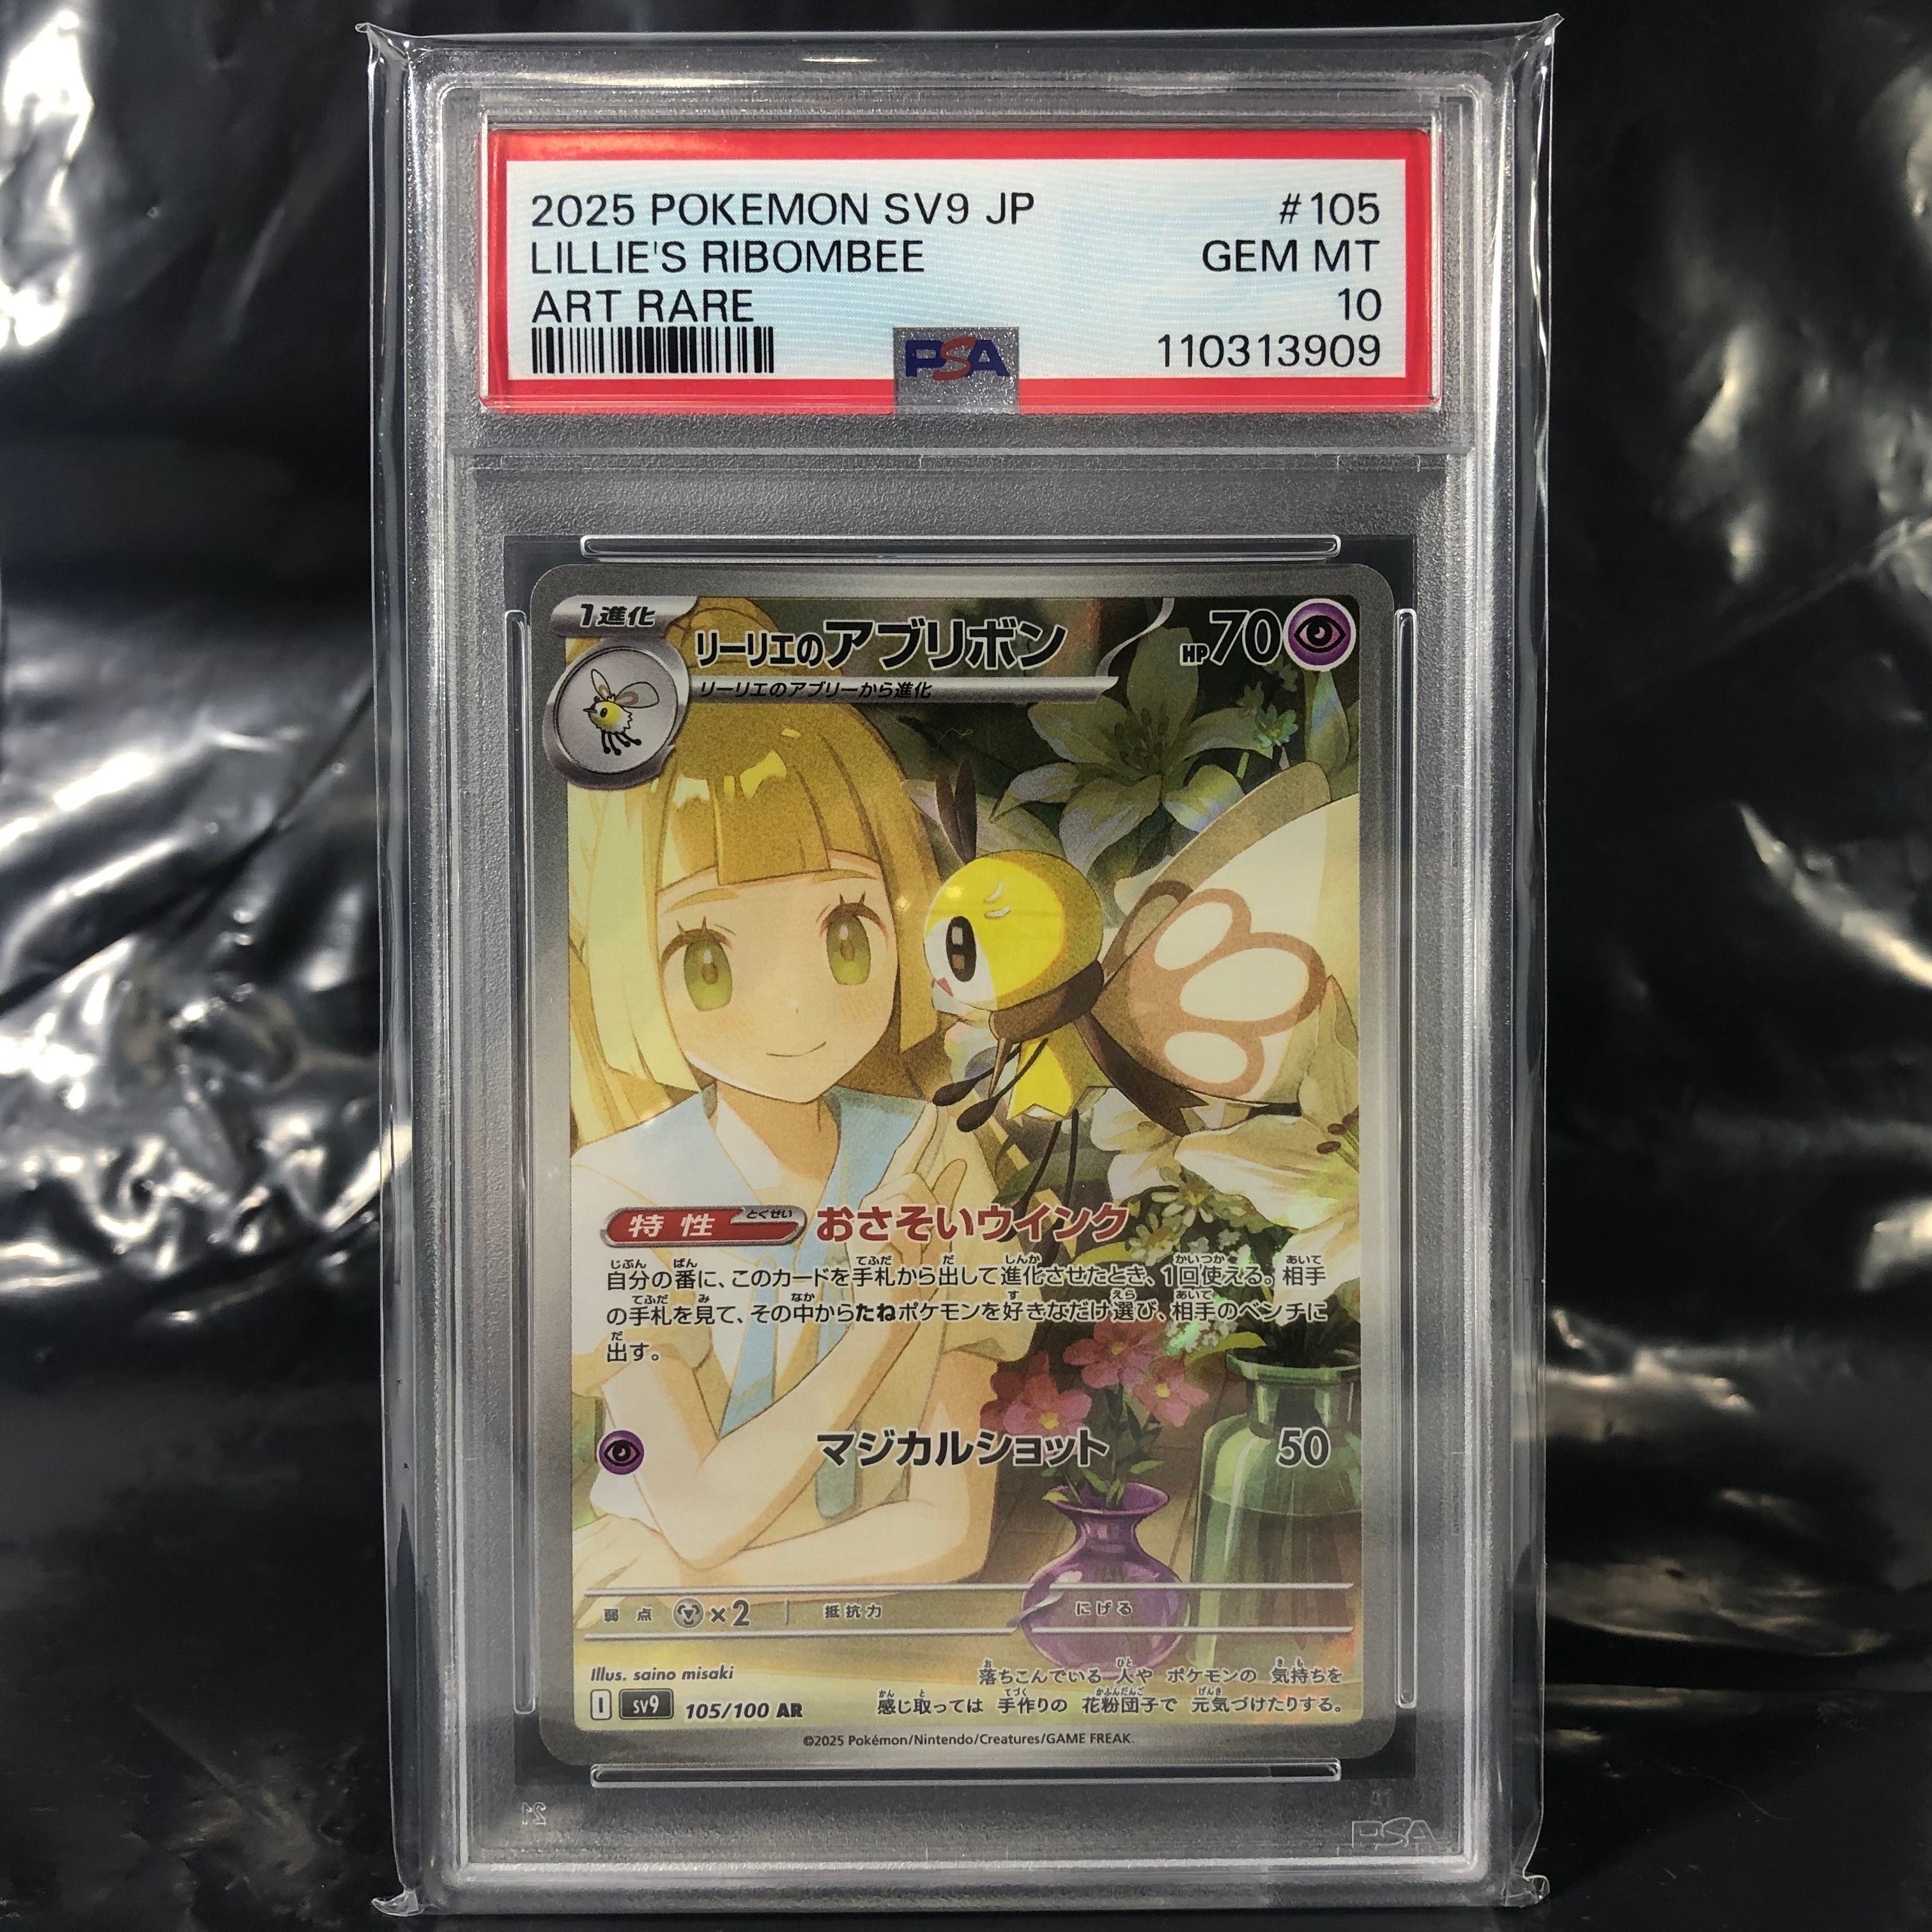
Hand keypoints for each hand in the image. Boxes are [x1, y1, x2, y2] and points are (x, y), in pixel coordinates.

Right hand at [855, 1103, 968, 1282]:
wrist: (893, 1318)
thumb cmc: (913, 1282)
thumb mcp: (937, 1237)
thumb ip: (942, 1201)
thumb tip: (959, 1163)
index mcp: (892, 1203)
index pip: (907, 1161)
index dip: (921, 1135)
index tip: (934, 1110)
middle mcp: (873, 1205)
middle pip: (915, 1184)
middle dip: (929, 1218)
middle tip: (920, 1254)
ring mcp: (862, 1219)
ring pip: (909, 1202)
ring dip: (921, 1238)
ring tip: (909, 1263)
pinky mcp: (859, 1234)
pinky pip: (900, 1225)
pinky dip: (910, 1250)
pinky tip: (898, 1269)